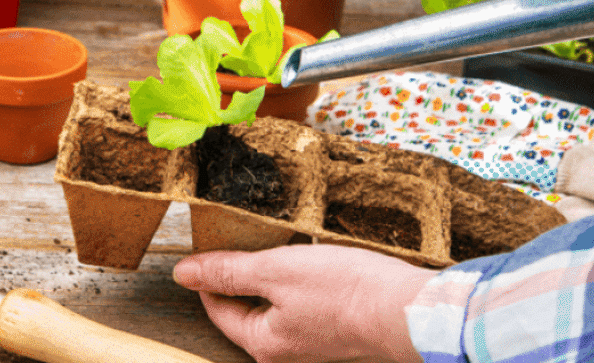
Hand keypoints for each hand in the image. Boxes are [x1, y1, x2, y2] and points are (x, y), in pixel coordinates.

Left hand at [173, 245, 434, 362]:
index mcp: (263, 343)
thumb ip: (228, 272)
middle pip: (247, 310)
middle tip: (249, 241)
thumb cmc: (345, 291)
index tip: (214, 244)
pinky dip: (302, 284)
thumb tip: (183, 274)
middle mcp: (286, 353)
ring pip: (277, 306)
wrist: (410, 310)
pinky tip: (315, 263)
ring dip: (276, 277)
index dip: (210, 274)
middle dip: (245, 276)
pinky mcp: (337, 333)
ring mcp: (313, 345)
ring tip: (284, 248)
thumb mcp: (276, 270)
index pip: (218, 308)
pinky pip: (305, 307)